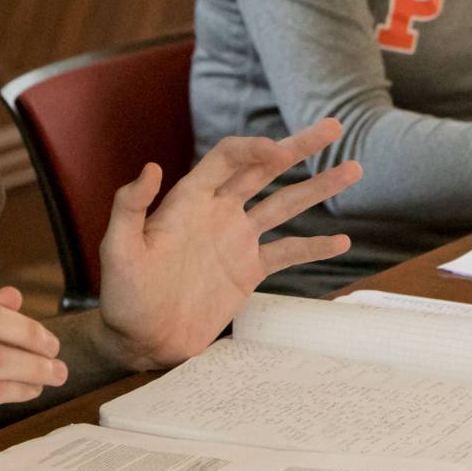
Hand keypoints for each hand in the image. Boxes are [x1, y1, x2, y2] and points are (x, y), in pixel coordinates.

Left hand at [93, 118, 359, 370]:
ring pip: (285, 205)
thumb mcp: (118, 251)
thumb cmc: (123, 296)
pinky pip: (288, 252)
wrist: (140, 342)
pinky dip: (315, 246)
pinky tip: (341, 240)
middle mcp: (219, 212)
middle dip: (298, 148)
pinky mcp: (248, 271)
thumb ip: (130, 208)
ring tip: (352, 169)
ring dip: (318, 187)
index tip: (279, 152)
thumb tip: (151, 166)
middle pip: (265, 170)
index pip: (228, 159)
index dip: (254, 149)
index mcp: (190, 200)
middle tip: (333, 128)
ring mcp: (237, 241)